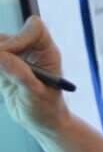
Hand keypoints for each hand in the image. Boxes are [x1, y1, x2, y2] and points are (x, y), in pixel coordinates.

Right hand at [0, 16, 69, 134]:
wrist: (42, 122)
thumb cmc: (47, 109)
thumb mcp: (35, 95)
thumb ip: (20, 75)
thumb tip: (0, 55)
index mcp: (47, 53)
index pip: (35, 29)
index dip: (18, 38)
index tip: (5, 54)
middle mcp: (31, 50)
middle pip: (7, 37)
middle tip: (0, 71)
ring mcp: (16, 57)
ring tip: (2, 79)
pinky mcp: (3, 65)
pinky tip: (0, 80)